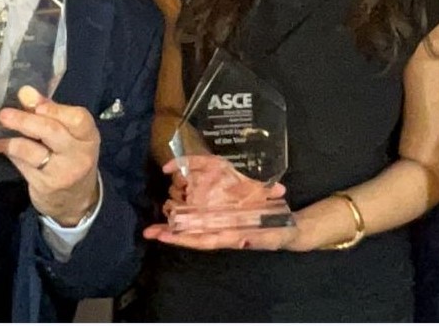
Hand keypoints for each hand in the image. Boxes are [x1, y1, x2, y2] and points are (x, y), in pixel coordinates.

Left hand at [0, 85, 99, 225]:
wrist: (76, 201)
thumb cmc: (71, 158)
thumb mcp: (71, 136)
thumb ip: (51, 112)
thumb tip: (25, 92)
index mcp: (88, 137)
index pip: (77, 118)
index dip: (54, 108)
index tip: (32, 101)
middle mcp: (79, 154)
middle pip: (52, 132)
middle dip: (25, 120)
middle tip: (4, 114)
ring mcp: (62, 172)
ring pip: (32, 150)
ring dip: (11, 138)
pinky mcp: (45, 186)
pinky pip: (22, 165)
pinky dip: (9, 152)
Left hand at [145, 156, 292, 250]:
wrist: (289, 227)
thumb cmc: (281, 233)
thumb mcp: (273, 237)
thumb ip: (259, 240)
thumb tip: (242, 242)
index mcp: (230, 237)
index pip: (202, 240)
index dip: (183, 239)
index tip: (163, 237)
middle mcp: (222, 229)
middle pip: (192, 233)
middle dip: (171, 233)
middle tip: (148, 231)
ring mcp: (222, 219)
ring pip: (194, 221)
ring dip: (174, 222)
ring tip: (152, 224)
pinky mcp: (226, 208)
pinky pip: (205, 205)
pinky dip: (190, 202)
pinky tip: (176, 195)